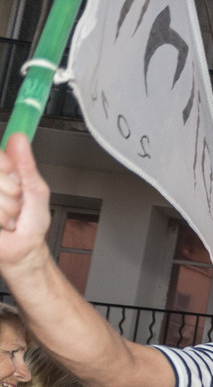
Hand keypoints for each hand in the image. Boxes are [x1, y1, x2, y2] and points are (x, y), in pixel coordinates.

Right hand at [0, 134, 54, 270]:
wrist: (22, 248)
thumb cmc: (30, 220)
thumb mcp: (35, 189)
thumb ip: (26, 165)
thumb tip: (19, 138)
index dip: (8, 168)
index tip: (16, 179)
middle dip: (12, 192)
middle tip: (15, 202)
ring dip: (7, 209)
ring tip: (9, 215)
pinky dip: (2, 219)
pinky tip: (2, 224)